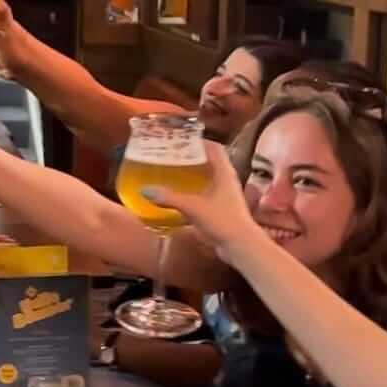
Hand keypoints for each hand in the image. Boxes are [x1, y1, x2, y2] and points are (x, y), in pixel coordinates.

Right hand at [141, 142, 258, 262]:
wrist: (241, 247)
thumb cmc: (222, 221)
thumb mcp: (193, 207)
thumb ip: (169, 198)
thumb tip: (145, 190)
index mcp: (224, 173)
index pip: (215, 148)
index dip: (200, 141)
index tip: (182, 138)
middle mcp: (227, 181)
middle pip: (210, 162)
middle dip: (192, 157)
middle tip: (173, 155)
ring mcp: (225, 196)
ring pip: (208, 179)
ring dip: (193, 175)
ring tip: (173, 173)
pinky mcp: (222, 210)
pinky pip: (206, 194)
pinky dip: (194, 191)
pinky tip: (180, 197)